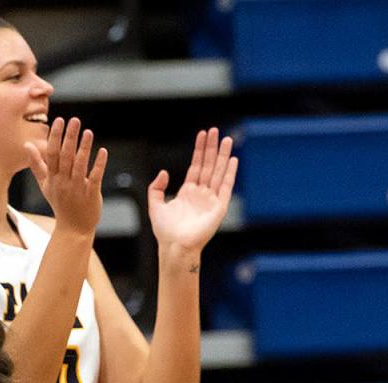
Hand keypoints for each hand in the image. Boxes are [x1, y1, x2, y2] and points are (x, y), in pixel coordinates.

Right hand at [25, 116, 106, 235]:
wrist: (72, 228)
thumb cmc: (59, 203)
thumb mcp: (45, 185)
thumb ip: (36, 165)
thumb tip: (27, 145)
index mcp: (52, 178)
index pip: (52, 154)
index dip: (55, 137)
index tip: (59, 121)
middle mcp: (63, 182)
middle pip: (65, 157)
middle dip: (69, 138)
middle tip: (74, 120)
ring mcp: (77, 188)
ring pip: (80, 165)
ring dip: (84, 148)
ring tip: (88, 131)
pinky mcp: (91, 193)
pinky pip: (95, 176)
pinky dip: (99, 164)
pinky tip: (103, 151)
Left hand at [148, 127, 237, 252]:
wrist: (175, 246)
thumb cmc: (165, 231)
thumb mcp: (155, 205)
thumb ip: (156, 188)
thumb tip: (164, 172)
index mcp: (187, 192)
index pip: (196, 166)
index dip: (199, 150)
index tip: (202, 135)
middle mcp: (201, 193)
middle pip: (208, 165)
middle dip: (211, 148)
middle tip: (214, 130)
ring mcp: (211, 199)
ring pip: (218, 172)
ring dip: (222, 156)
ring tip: (226, 139)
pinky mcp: (219, 207)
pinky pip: (225, 186)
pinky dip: (229, 173)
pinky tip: (232, 160)